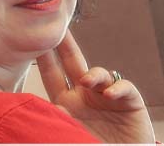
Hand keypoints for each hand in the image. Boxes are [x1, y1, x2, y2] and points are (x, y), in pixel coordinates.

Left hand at [37, 31, 154, 143]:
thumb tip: (55, 107)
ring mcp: (106, 97)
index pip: (51, 75)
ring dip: (93, 74)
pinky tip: (110, 94)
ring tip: (86, 81)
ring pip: (99, 74)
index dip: (44, 58)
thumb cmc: (89, 145)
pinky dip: (117, 89)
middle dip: (65, 46)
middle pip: (73, 64)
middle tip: (59, 30)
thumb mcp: (69, 132)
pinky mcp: (129, 102)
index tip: (34, 40)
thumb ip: (60, 118)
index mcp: (65, 101)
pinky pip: (124, 88)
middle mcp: (84, 95)